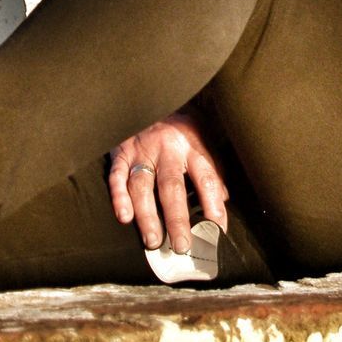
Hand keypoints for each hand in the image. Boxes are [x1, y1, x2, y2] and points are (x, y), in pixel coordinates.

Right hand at [108, 112, 227, 252]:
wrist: (148, 95)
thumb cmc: (179, 125)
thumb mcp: (202, 137)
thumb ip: (212, 167)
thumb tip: (223, 199)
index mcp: (193, 144)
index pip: (206, 178)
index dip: (213, 205)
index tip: (218, 230)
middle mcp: (167, 148)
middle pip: (172, 186)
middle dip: (177, 219)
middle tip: (182, 246)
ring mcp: (142, 150)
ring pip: (143, 186)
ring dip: (147, 215)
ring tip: (153, 241)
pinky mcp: (121, 152)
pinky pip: (117, 176)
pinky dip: (119, 197)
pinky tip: (125, 217)